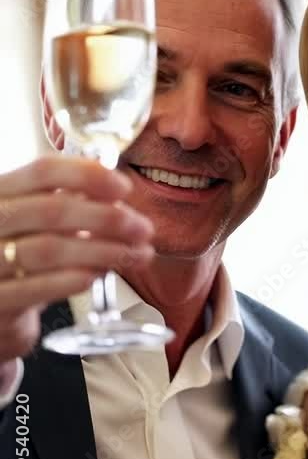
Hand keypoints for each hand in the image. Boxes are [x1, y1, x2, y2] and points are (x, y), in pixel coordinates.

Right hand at [0, 155, 153, 362]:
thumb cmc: (21, 251)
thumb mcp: (36, 219)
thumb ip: (69, 202)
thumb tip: (117, 195)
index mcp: (3, 191)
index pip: (44, 170)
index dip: (88, 175)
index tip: (124, 187)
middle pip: (52, 210)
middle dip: (107, 218)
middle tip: (143, 228)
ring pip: (50, 249)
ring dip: (102, 251)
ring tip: (135, 255)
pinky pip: (36, 288)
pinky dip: (73, 280)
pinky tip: (99, 275)